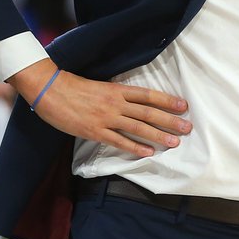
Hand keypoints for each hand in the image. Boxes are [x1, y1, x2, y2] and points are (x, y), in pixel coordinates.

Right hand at [10, 59, 190, 157]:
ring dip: (158, 136)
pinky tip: (148, 153)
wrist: (50, 90)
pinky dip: (135, 147)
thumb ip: (117, 95)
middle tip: (187, 127)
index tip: (183, 106)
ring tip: (174, 142)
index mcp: (117, 89)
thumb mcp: (100, 85)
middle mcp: (115, 103)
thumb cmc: (74, 86)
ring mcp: (106, 118)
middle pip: (148, 112)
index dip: (167, 100)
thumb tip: (135, 103)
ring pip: (138, 128)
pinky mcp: (95, 131)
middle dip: (170, 120)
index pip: (148, 95)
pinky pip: (119, 141)